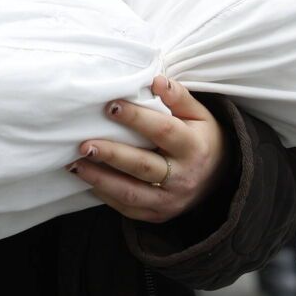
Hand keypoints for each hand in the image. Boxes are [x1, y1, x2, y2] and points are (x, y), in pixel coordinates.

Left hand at [69, 74, 228, 224]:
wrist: (220, 178)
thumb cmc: (200, 137)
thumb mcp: (199, 115)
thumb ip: (178, 97)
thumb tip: (156, 80)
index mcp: (193, 148)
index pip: (163, 131)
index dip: (137, 118)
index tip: (110, 106)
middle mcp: (183, 177)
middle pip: (144, 167)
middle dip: (112, 155)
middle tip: (84, 145)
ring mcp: (171, 200)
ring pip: (132, 194)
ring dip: (100, 180)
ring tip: (75, 164)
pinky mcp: (158, 214)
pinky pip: (128, 209)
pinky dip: (105, 195)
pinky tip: (87, 179)